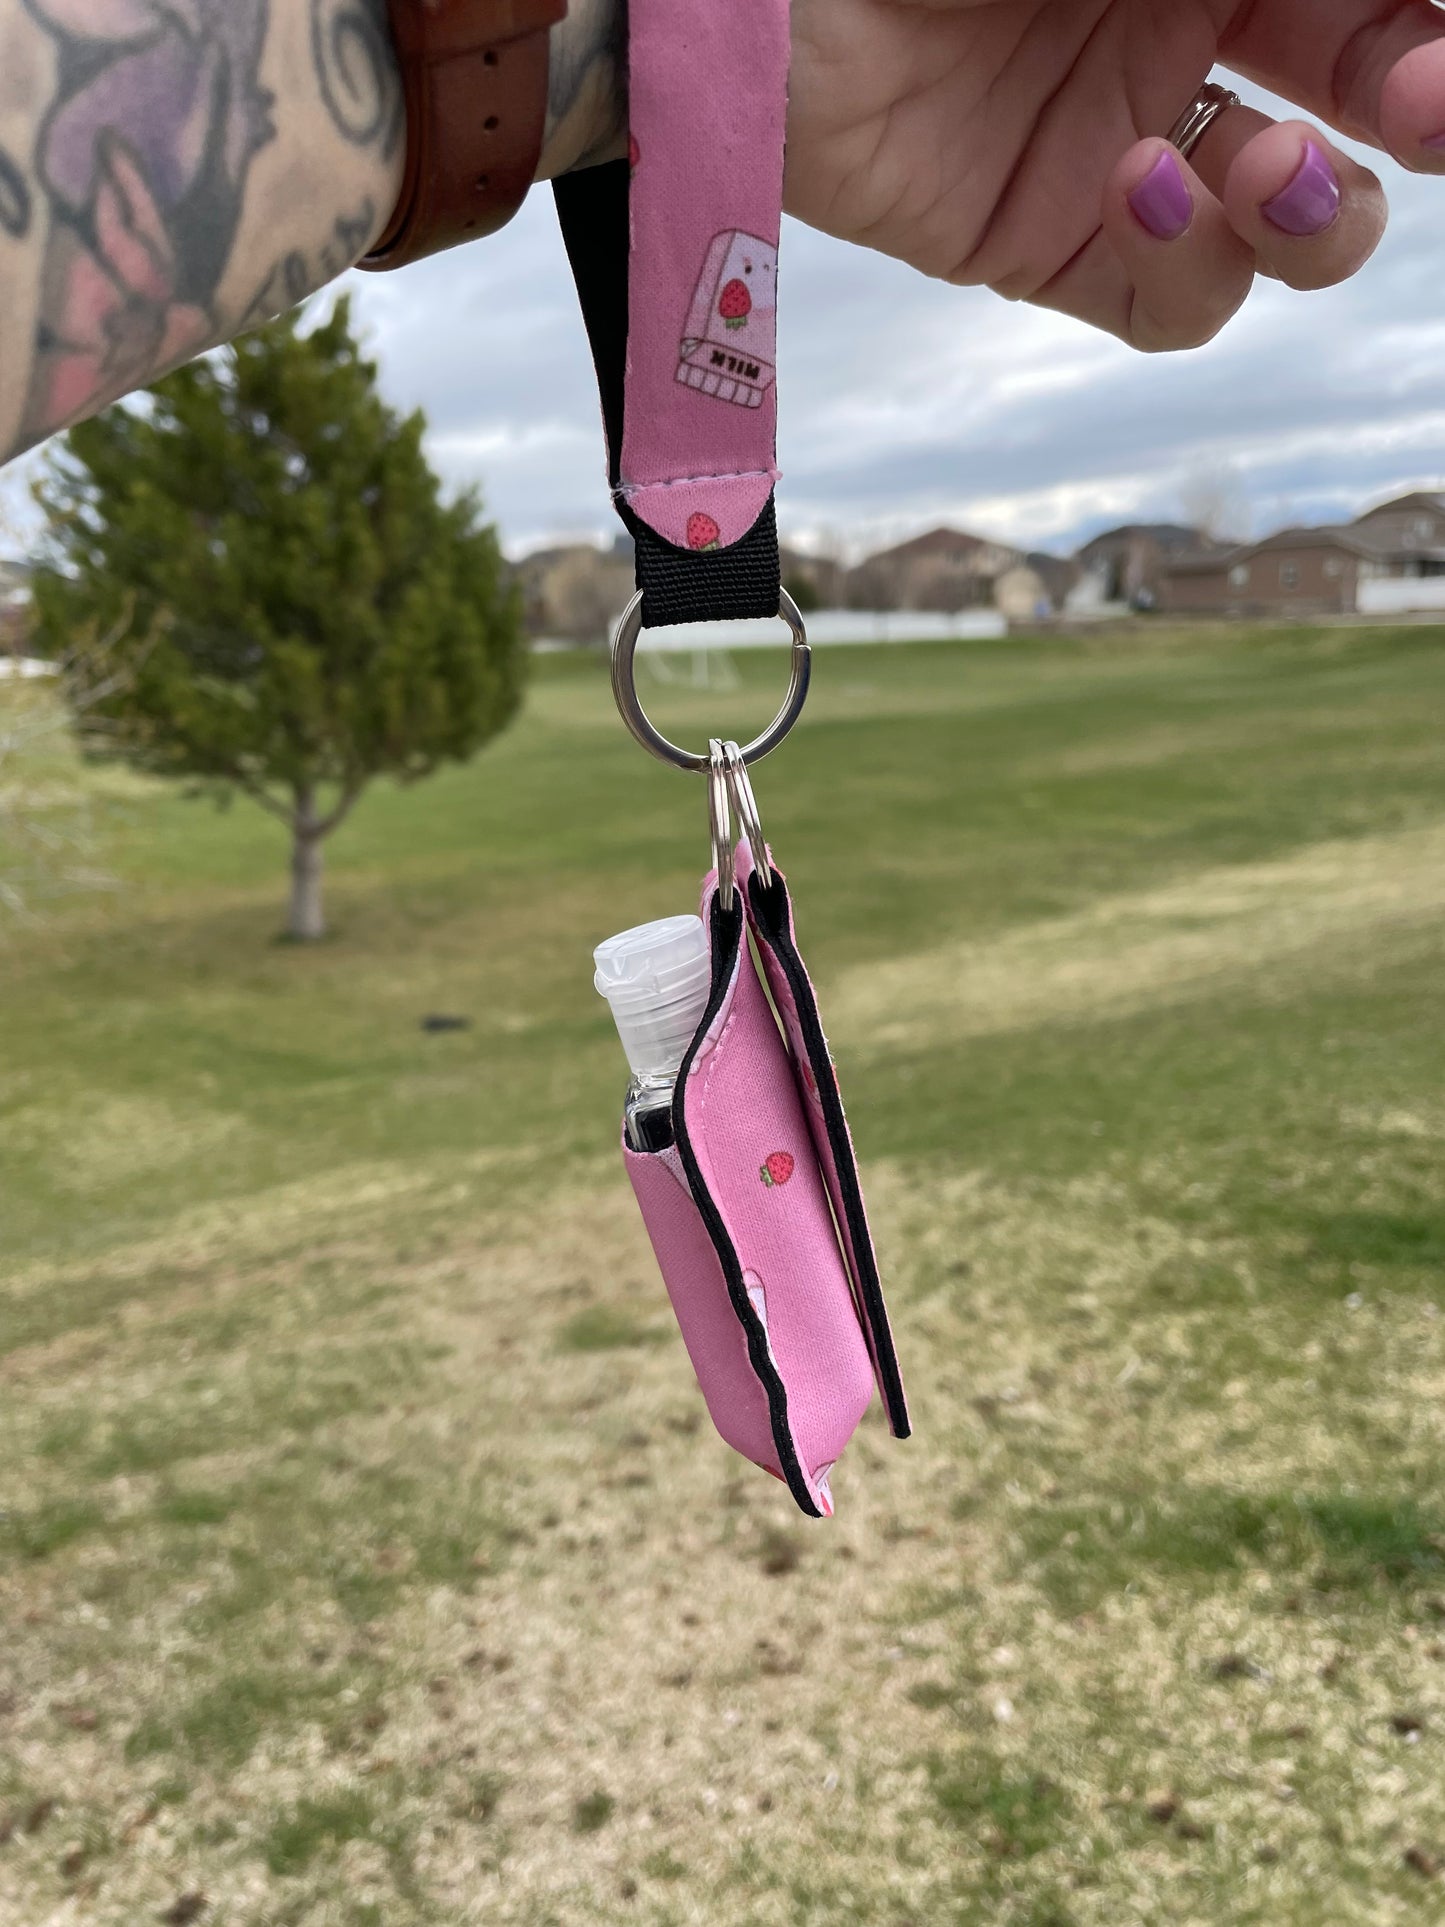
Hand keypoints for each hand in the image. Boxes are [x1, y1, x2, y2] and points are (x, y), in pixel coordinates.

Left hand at [784, 0, 1444, 349]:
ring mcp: (1122, 146)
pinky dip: (1188, 266)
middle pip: (1364, 91)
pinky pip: (1169, 300)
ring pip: (1288, 223)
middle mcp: (1185, 28)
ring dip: (1320, 212)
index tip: (1432, 52)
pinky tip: (1135, 185)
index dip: (1421, 27)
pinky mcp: (1047, 247)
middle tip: (1420, 104)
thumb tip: (1386, 6)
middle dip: (1414, 105)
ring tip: (1270, 170)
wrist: (751, 6)